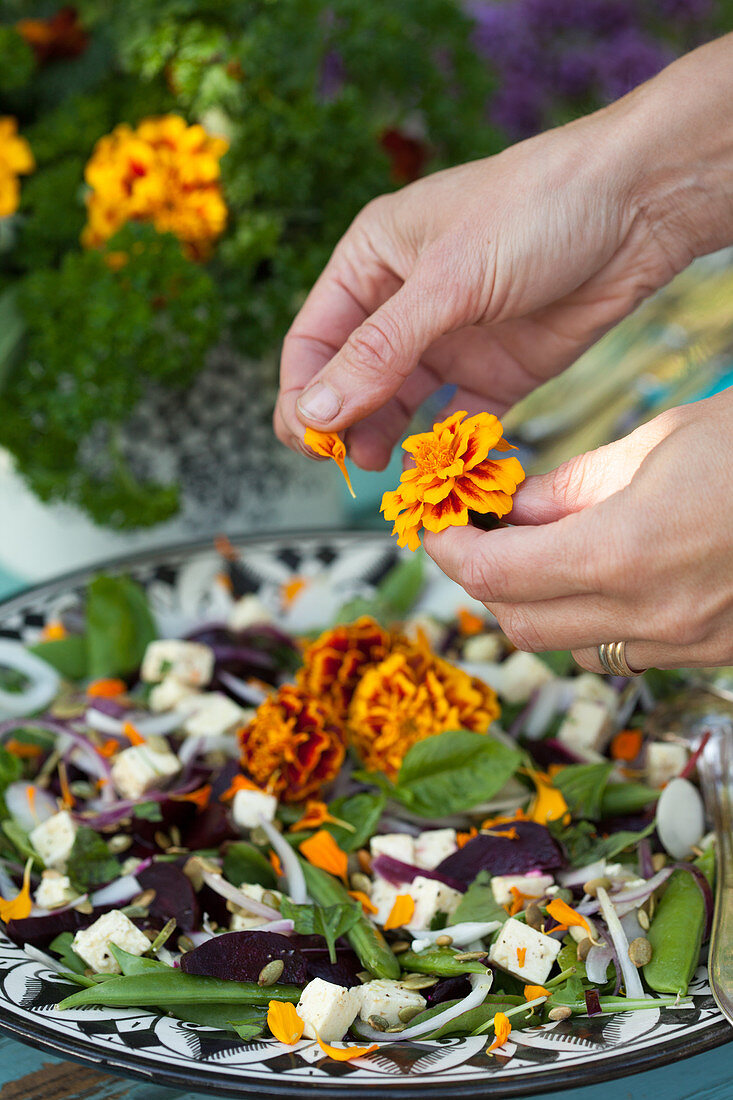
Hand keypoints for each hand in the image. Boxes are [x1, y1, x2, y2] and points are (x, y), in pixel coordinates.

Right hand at [274, 103, 687, 470]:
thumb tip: (314, 411)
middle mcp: (403, 303)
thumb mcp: (449, 280)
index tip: (309, 441)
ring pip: (399, 404)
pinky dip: (447, 446)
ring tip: (387, 467)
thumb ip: (381, 351)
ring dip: (387, 438)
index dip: (304, 393)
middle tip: (346, 464)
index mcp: (372, 261)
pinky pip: (457, 419)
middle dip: (343, 423)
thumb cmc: (536, 210)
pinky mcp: (496, 371)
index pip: (314, 340)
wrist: (640, 206)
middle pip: (351, 379)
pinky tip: (442, 466)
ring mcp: (450, 340)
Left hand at [423, 391, 732, 671]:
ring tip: (550, 554)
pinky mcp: (715, 652)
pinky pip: (626, 652)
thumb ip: (574, 486)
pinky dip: (598, 621)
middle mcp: (650, 614)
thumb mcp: (662, 439)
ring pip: (571, 648)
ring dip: (542, 607)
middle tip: (480, 536)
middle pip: (520, 623)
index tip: (437, 527)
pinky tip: (613, 578)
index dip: (449, 550)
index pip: (494, 573)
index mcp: (624, 550)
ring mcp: (685, 642)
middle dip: (486, 580)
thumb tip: (515, 510)